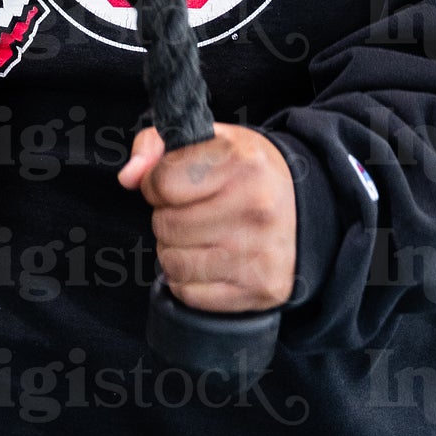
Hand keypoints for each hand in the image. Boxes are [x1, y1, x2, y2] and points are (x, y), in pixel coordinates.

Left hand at [119, 122, 295, 311]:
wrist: (307, 211)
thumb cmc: (246, 174)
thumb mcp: (209, 142)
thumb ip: (156, 146)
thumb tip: (128, 177)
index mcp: (241, 161)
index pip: (161, 182)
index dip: (155, 185)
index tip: (171, 186)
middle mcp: (255, 206)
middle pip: (165, 225)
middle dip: (167, 218)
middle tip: (191, 212)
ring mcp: (259, 252)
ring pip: (172, 263)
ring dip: (174, 251)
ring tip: (199, 237)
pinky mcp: (259, 289)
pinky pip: (189, 293)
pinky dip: (189, 281)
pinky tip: (209, 261)